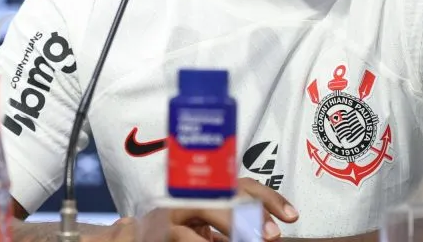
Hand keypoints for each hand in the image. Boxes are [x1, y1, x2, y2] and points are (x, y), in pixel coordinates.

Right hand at [91, 178, 299, 241]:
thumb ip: (230, 223)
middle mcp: (192, 193)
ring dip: (232, 229)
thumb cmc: (176, 230)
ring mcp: (174, 211)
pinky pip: (185, 236)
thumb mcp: (207, 224)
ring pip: (208, 213)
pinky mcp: (159, 231)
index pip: (243, 186)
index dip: (270, 198)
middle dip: (252, 213)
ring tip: (250, 241)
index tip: (292, 216)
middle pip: (227, 194)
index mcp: (207, 189)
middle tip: (272, 234)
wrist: (130, 237)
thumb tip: (267, 233)